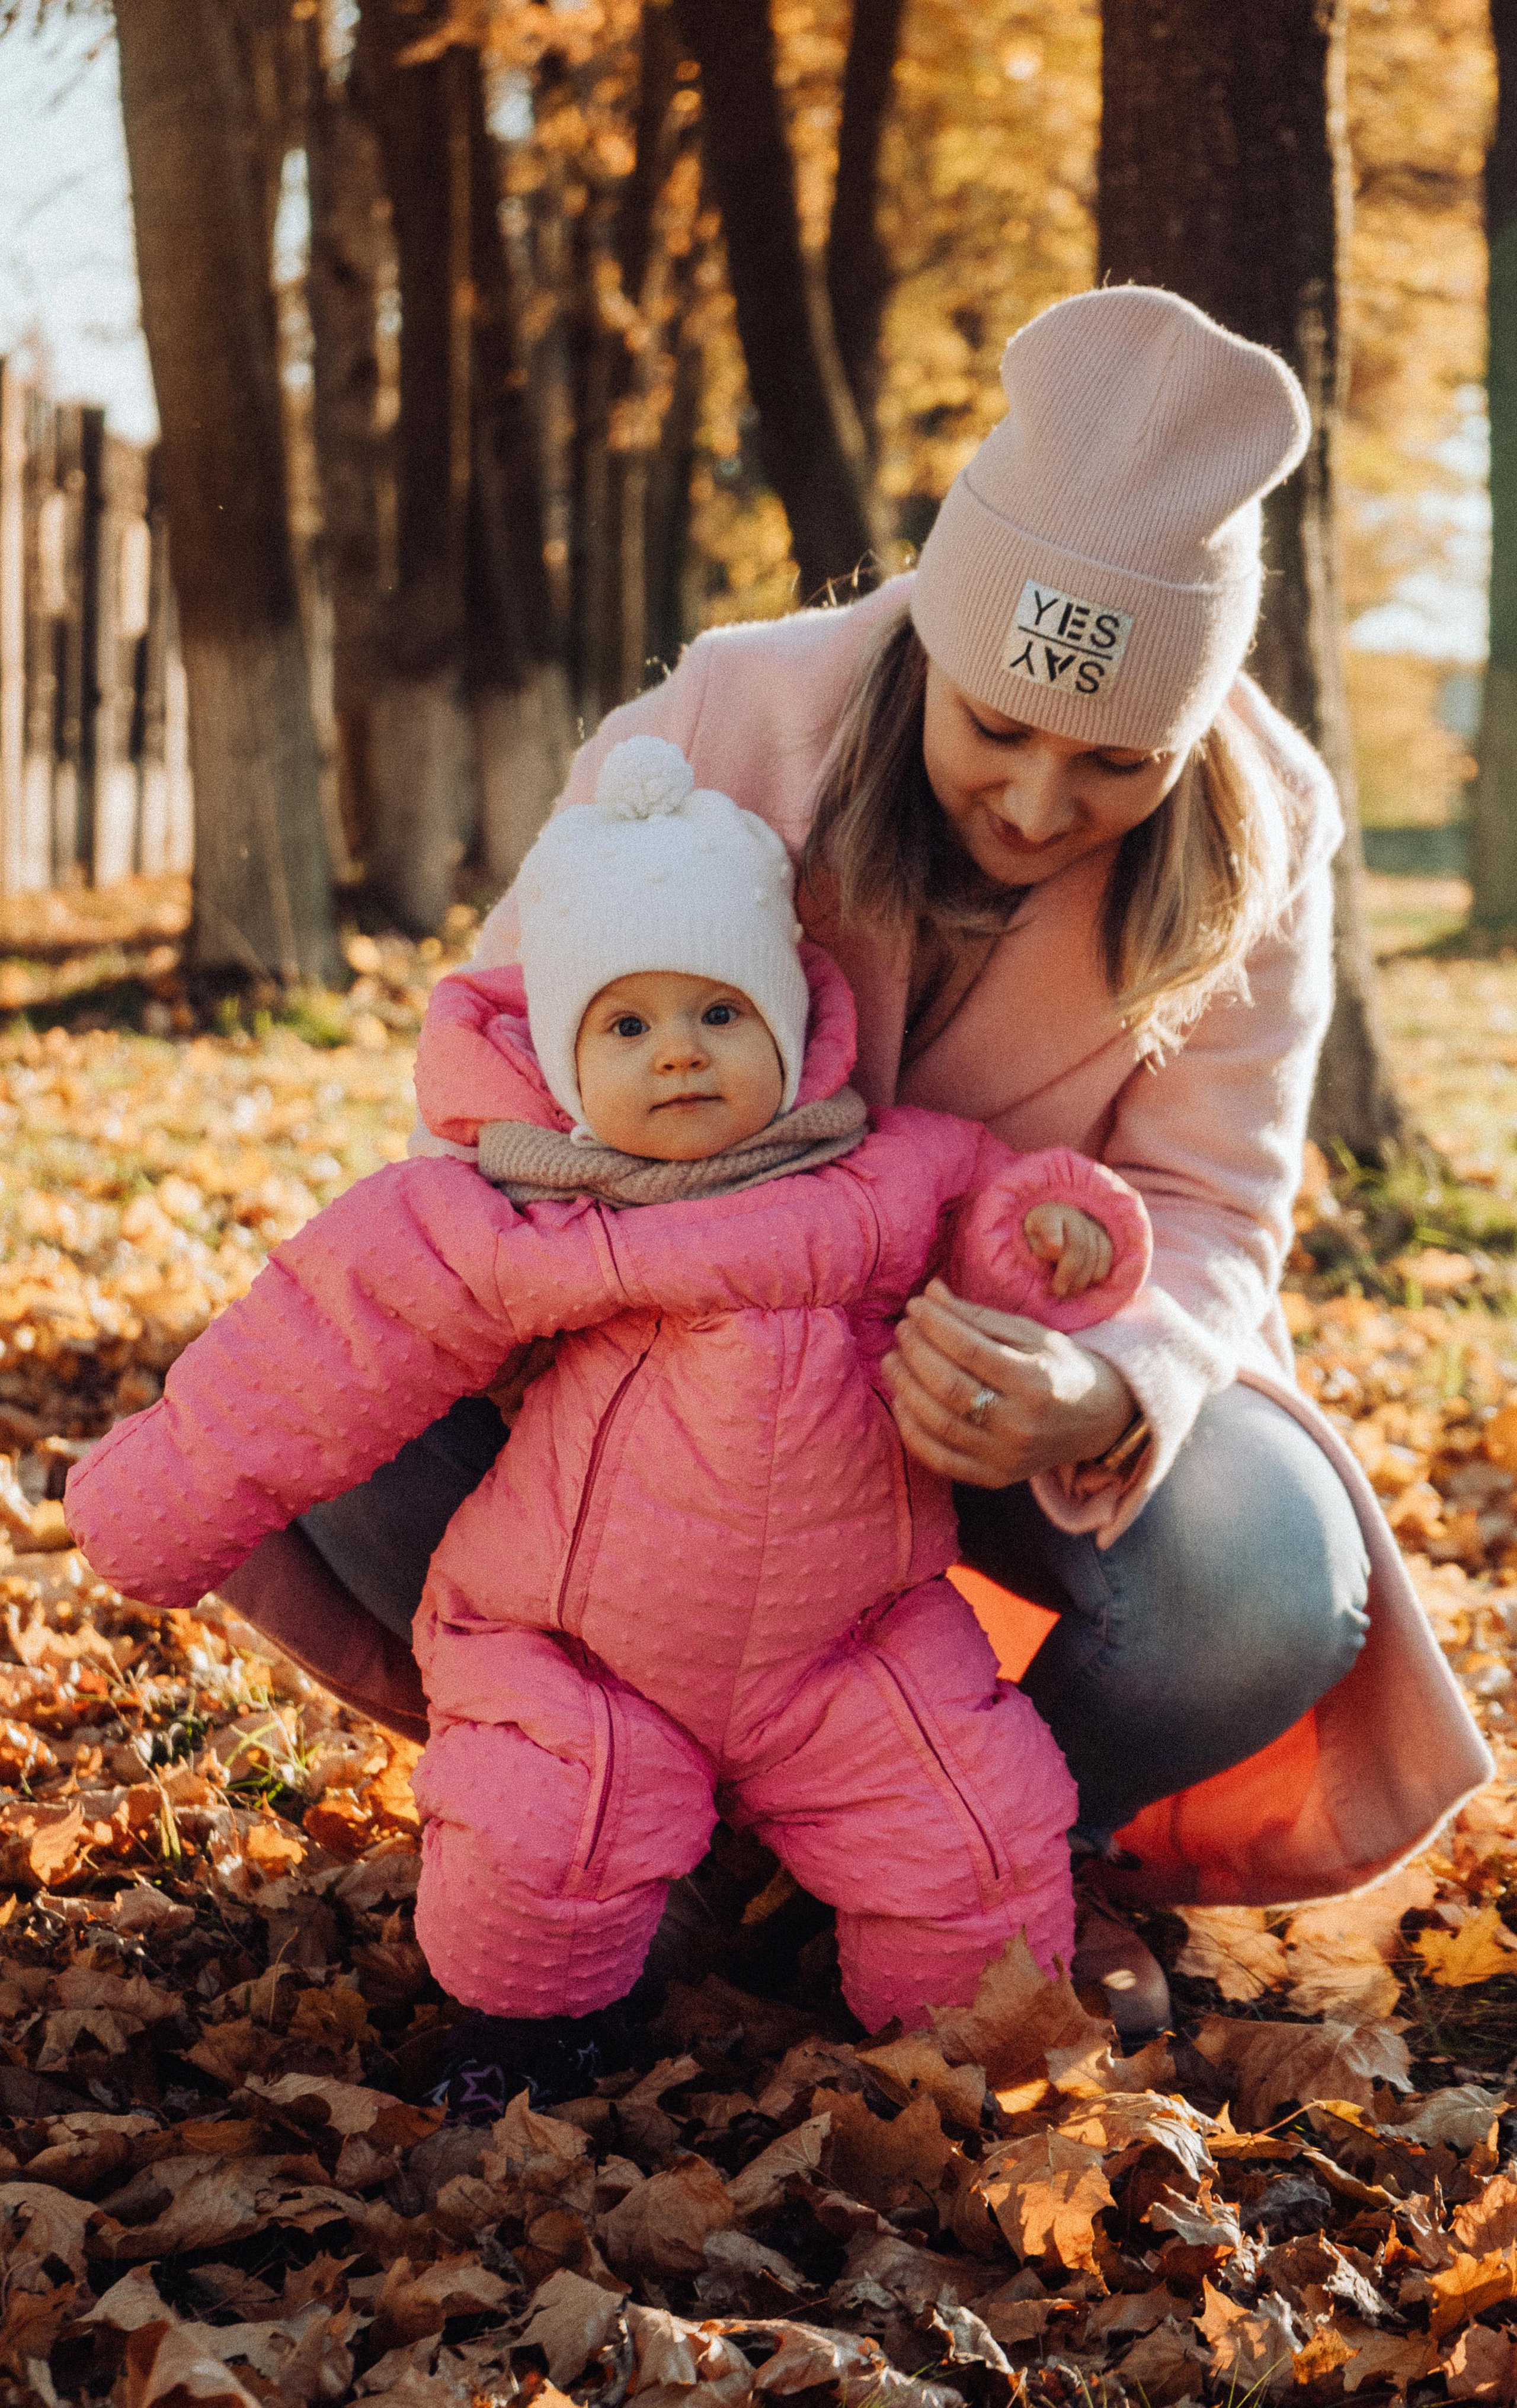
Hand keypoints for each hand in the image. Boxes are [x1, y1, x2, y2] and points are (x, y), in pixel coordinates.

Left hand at [880, 1278, 1136, 1488]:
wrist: (1096, 1420)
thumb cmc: (1060, 1367)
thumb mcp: (1031, 1334)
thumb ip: (980, 1317)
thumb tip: (931, 1293)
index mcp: (1036, 1381)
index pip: (970, 1351)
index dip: (935, 1325)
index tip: (915, 1305)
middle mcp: (1020, 1424)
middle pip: (949, 1388)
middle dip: (916, 1353)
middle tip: (902, 1330)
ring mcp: (1005, 1456)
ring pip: (938, 1423)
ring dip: (905, 1387)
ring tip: (893, 1360)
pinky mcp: (993, 1477)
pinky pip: (939, 1458)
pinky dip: (911, 1430)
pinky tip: (901, 1400)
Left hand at [1023, 1201, 1111, 1297]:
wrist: (1056, 1227)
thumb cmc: (1038, 1240)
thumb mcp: (1028, 1244)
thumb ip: (1035, 1250)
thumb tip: (1052, 1256)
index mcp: (1046, 1216)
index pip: (1050, 1223)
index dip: (1053, 1234)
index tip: (1055, 1247)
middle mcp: (1071, 1217)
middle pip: (1077, 1244)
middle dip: (1069, 1272)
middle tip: (1059, 1291)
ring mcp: (1089, 1225)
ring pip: (1093, 1253)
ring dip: (1082, 1278)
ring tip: (1069, 1293)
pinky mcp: (1102, 1236)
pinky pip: (1106, 1254)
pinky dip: (1097, 1273)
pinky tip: (1086, 1285)